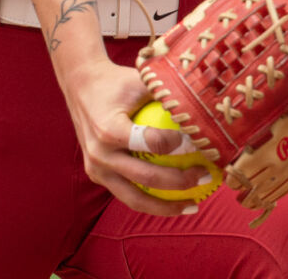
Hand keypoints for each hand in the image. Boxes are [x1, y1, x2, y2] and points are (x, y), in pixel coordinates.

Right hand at [59, 55, 215, 214]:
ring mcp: (96, 169)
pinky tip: (174, 201)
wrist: (81, 87)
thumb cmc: (118, 82)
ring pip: (134, 198)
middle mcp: (100, 154)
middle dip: (180, 182)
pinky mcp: (96, 175)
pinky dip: (151, 200)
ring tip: (193, 205)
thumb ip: (167, 96)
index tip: (202, 144)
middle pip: (146, 177)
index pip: (151, 143)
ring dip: (165, 206)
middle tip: (206, 177)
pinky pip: (126, 194)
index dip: (180, 146)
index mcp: (109, 129)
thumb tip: (204, 108)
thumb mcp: (141, 81)